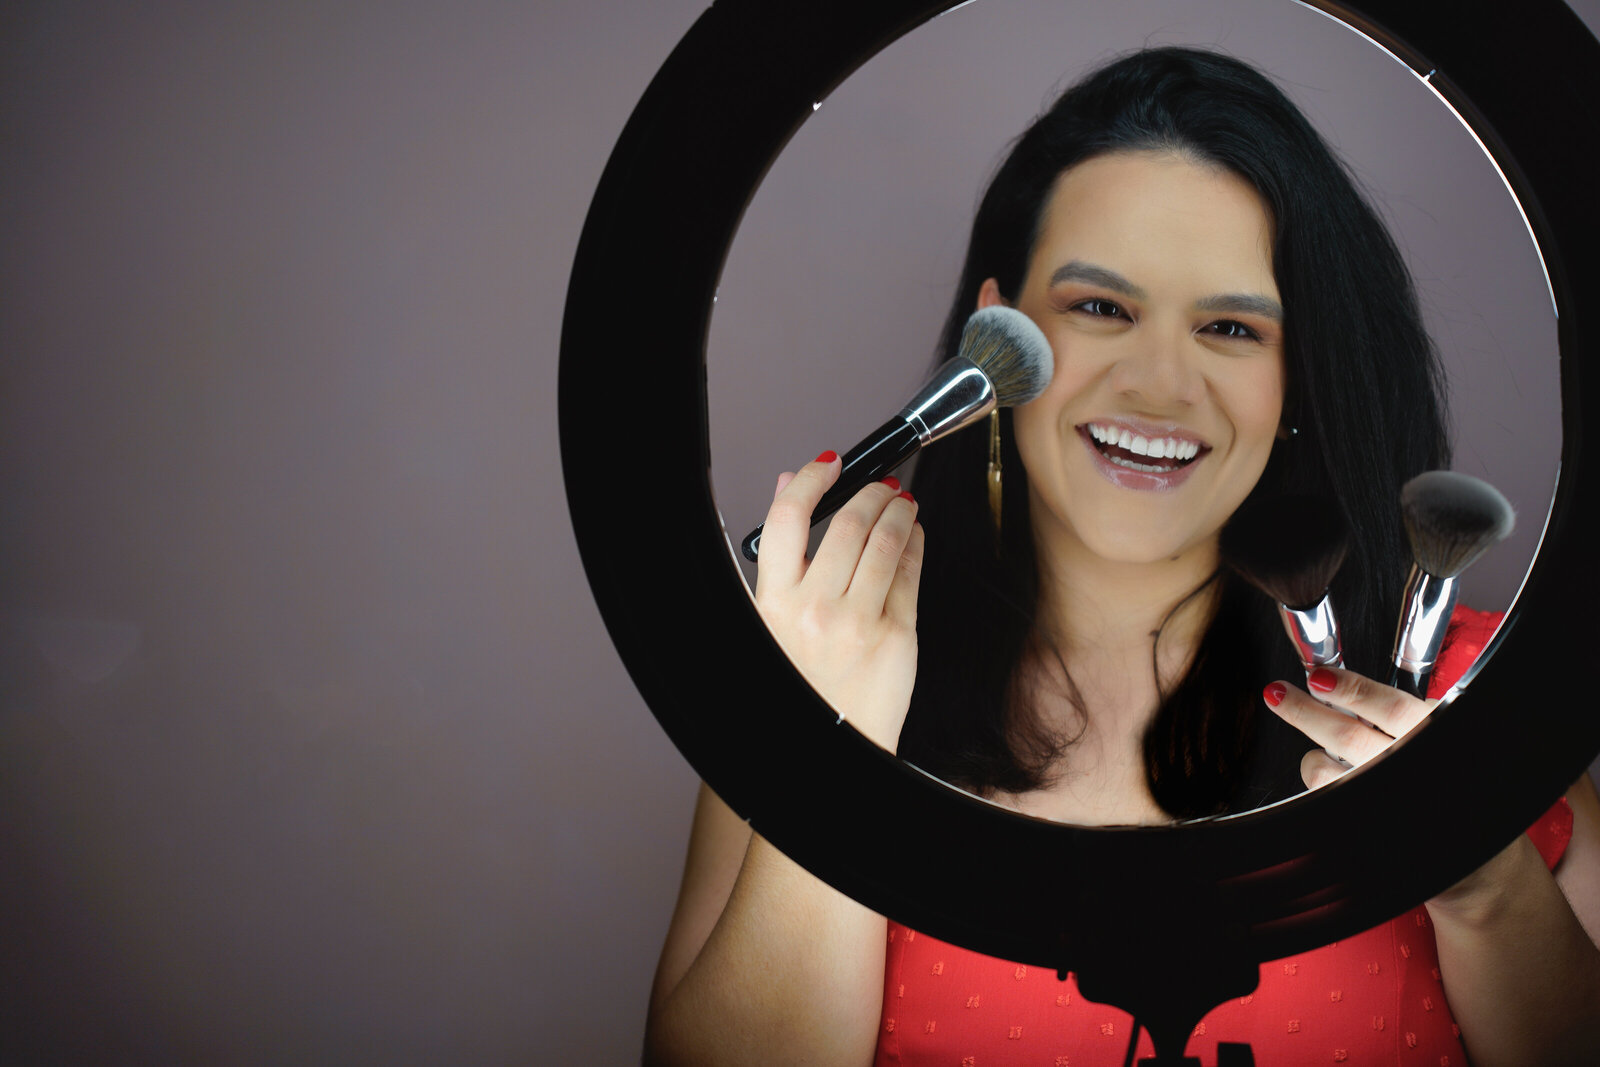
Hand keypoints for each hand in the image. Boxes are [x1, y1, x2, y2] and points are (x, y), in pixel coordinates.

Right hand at [753, 452, 922, 752]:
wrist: (828, 749)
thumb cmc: (800, 683)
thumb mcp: (770, 619)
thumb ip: (780, 553)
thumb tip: (790, 484)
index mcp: (773, 603)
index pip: (787, 517)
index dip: (811, 478)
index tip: (828, 463)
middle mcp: (814, 609)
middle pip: (849, 522)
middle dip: (871, 492)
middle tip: (881, 486)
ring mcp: (858, 621)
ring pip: (887, 540)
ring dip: (899, 510)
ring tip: (902, 504)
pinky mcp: (897, 635)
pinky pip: (911, 572)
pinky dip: (915, 544)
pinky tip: (914, 537)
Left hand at [1262, 667, 1521, 905]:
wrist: (1480, 866)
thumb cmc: (1454, 786)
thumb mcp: (1446, 737)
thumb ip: (1400, 714)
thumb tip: (1334, 682)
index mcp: (1438, 740)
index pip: (1391, 709)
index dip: (1352, 690)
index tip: (1320, 677)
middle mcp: (1413, 772)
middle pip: (1347, 738)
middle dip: (1305, 712)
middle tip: (1278, 693)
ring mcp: (1387, 807)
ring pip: (1326, 773)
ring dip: (1313, 758)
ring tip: (1322, 753)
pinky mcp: (1364, 836)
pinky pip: (1322, 804)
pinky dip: (1322, 789)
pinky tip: (1335, 785)